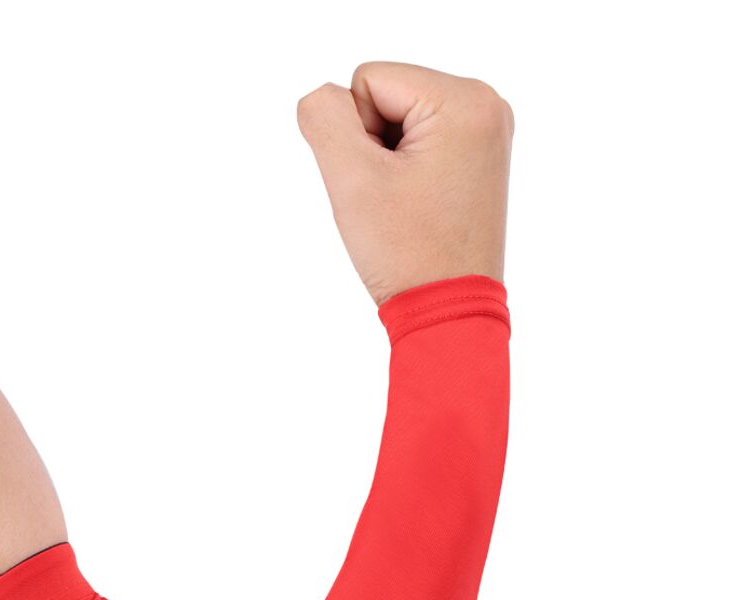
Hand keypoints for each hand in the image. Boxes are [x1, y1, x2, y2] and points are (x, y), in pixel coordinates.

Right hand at [296, 61, 513, 304]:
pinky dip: (404, 172)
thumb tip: (321, 98)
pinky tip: (416, 207)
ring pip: (398, 121)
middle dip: (374, 148)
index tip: (383, 185)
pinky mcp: (478, 158)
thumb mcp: (351, 180)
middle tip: (394, 200)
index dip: (356, 136)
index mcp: (465, 101)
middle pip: (387, 96)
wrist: (447, 312)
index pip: (368, 80)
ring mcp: (487, 134)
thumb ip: (324, 118)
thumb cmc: (407, 254)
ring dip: (386, 163)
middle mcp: (487, 106)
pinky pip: (419, 142)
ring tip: (406, 206)